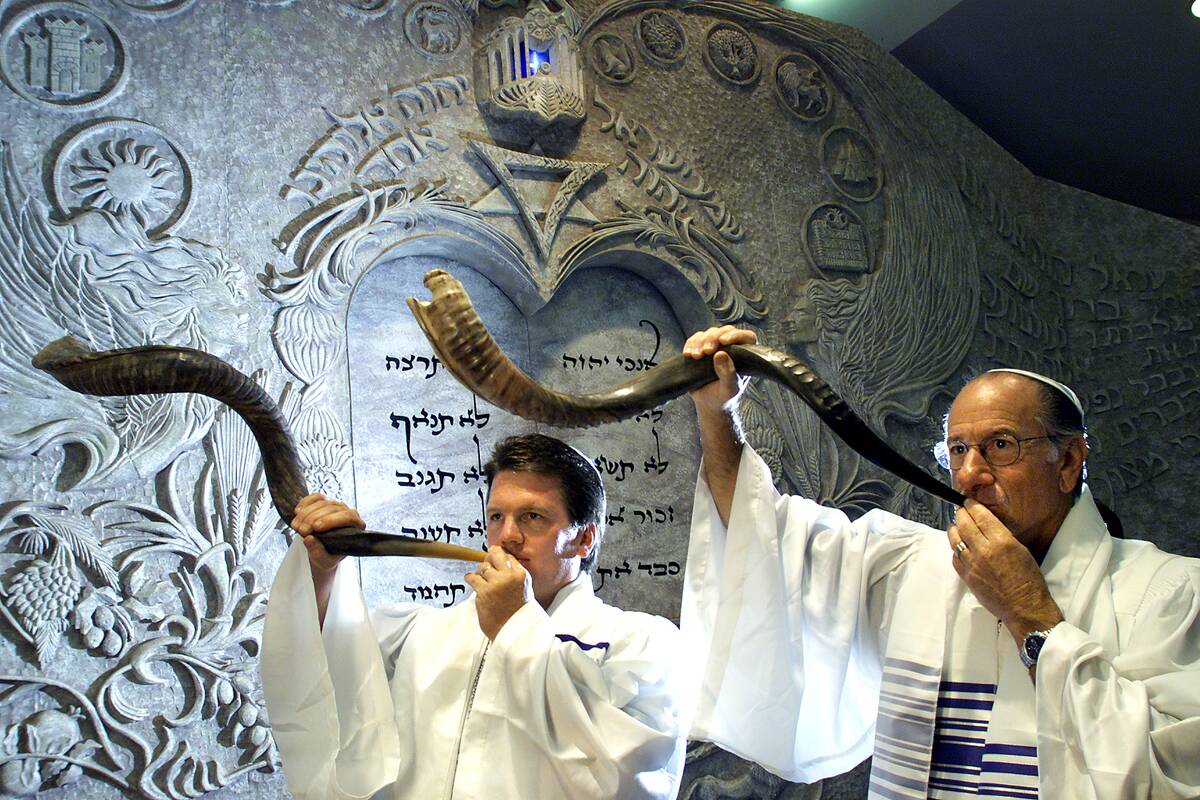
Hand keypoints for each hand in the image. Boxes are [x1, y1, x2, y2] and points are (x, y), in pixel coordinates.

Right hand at [291, 493, 364, 575]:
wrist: (324, 551)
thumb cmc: (329, 556)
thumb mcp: (324, 561)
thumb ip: (318, 552)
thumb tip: (309, 539)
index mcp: (356, 527)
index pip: (348, 517)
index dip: (331, 520)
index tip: (316, 528)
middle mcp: (349, 513)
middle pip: (333, 508)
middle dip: (314, 518)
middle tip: (302, 531)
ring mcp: (337, 505)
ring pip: (323, 502)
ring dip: (306, 513)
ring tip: (296, 527)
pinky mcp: (326, 501)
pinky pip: (316, 497)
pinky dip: (305, 503)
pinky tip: (297, 512)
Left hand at [464, 546, 532, 639]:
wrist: (514, 630)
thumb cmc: (518, 613)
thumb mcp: (524, 589)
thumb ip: (514, 575)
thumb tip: (498, 564)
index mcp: (521, 574)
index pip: (507, 556)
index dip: (499, 557)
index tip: (494, 560)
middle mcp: (509, 576)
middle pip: (495, 554)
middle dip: (488, 558)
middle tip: (485, 564)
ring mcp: (496, 583)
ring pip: (483, 567)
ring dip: (479, 572)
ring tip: (480, 580)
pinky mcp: (484, 592)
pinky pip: (472, 577)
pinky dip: (470, 578)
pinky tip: (471, 580)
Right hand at [682, 326, 756, 414]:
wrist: (709, 403)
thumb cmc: (724, 397)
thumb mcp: (729, 389)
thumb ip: (728, 373)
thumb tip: (721, 354)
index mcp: (744, 355)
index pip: (746, 337)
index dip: (736, 335)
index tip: (724, 341)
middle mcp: (731, 347)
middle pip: (725, 331)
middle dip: (713, 338)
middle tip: (706, 352)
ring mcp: (716, 347)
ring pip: (709, 333)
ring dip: (700, 342)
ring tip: (696, 356)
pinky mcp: (701, 348)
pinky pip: (695, 339)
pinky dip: (690, 344)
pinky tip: (688, 354)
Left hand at [948, 500, 1063, 642]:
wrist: (1025, 608)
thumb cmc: (1029, 580)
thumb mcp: (1021, 550)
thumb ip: (1001, 535)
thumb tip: (986, 523)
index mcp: (1002, 541)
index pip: (981, 516)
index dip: (972, 506)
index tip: (969, 501)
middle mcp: (984, 550)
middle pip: (964, 524)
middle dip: (961, 513)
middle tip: (960, 509)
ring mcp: (972, 564)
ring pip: (955, 539)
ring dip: (955, 529)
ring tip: (956, 525)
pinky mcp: (966, 577)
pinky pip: (955, 557)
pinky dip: (955, 549)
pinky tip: (959, 546)